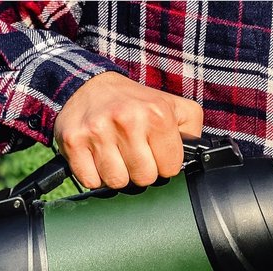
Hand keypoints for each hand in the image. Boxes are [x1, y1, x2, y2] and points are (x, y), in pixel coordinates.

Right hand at [54, 72, 202, 187]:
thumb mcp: (174, 107)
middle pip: (144, 178)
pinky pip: (91, 181)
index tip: (155, 152)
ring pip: (117, 182)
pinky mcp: (73, 142)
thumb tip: (199, 156)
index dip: (163, 164)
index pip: (170, 169)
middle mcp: (127, 120)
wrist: (88, 84)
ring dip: (117, 174)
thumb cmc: (135, 103)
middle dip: (141, 171)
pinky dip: (94, 176)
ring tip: (115, 155)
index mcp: (157, 113)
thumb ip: (192, 131)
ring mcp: (98, 131)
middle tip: (133, 153)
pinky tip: (97, 158)